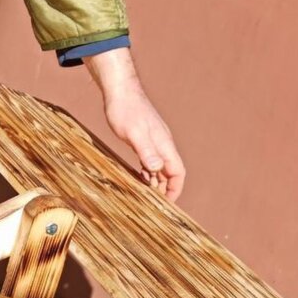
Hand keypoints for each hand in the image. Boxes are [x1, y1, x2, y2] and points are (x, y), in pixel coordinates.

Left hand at [84, 48, 185, 201]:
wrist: (120, 91)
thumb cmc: (125, 110)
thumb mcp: (134, 133)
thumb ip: (146, 151)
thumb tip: (157, 168)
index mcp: (164, 145)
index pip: (177, 172)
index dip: (175, 189)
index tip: (168, 204)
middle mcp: (162, 144)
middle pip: (171, 172)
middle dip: (166, 189)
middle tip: (155, 206)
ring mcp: (154, 141)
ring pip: (160, 167)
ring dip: (156, 182)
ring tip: (147, 197)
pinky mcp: (144, 138)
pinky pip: (150, 160)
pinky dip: (147, 172)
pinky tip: (140, 178)